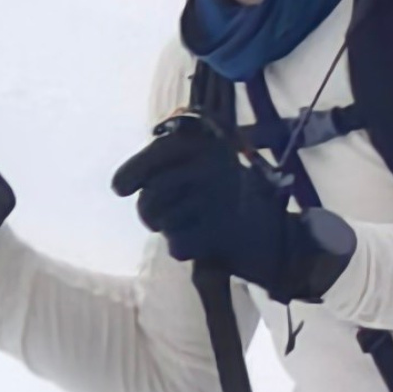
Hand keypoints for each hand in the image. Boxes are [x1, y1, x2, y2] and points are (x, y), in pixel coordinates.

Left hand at [110, 117, 352, 303]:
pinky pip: (177, 244)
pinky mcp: (223, 230)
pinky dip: (183, 247)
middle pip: (152, 195)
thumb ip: (160, 166)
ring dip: (168, 229)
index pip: (157, 155)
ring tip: (190, 222)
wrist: (274, 233)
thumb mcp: (198, 166)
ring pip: (162, 221)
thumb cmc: (223, 195)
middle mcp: (214, 165)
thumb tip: (119, 185)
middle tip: (159, 217)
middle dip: (149, 211)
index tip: (119, 188)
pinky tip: (202, 240)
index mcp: (208, 144)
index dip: (133, 172)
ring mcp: (220, 198)